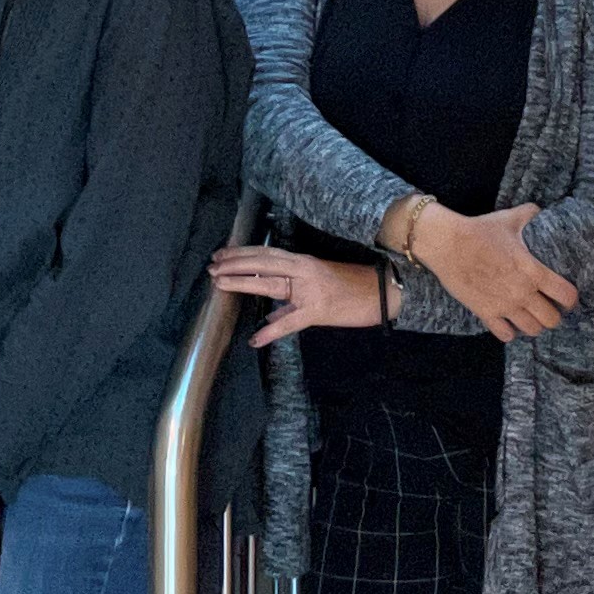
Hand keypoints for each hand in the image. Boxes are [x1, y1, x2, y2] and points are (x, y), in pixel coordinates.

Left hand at [209, 242, 378, 348]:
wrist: (381, 293)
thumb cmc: (352, 288)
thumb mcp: (318, 285)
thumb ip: (291, 301)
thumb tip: (271, 319)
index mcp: (301, 262)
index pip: (266, 254)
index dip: (241, 253)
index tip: (220, 255)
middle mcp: (302, 270)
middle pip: (262, 263)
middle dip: (234, 264)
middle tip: (211, 267)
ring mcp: (309, 289)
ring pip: (270, 282)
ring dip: (243, 281)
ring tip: (220, 283)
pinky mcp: (317, 311)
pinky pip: (290, 322)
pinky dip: (271, 331)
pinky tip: (255, 339)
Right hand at [408, 199, 575, 341]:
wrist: (447, 243)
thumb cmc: (479, 230)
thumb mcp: (509, 219)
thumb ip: (530, 214)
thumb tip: (540, 208)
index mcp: (533, 271)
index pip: (567, 296)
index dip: (571, 299)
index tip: (567, 297)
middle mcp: (522, 292)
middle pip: (552, 320)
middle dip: (554, 315)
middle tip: (548, 308)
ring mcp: (504, 305)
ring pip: (532, 330)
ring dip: (534, 324)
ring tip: (530, 316)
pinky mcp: (485, 312)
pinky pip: (505, 334)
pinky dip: (510, 331)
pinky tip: (508, 322)